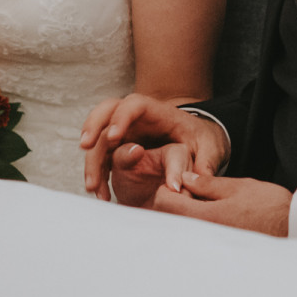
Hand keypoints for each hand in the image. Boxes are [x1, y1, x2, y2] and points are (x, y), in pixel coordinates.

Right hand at [79, 93, 227, 201]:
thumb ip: (206, 163)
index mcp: (158, 111)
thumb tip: (195, 181)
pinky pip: (100, 155)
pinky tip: (98, 192)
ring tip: (93, 186)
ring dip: (91, 159)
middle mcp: (136, 117)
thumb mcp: (210, 148)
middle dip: (93, 126)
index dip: (121, 117)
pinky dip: (96, 172)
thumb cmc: (202, 140)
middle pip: (106, 111)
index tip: (114, 136)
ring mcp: (124, 131)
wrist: (197, 141)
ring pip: (98, 136)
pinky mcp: (118, 147)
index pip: (134, 105)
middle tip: (85, 147)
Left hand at [151, 173, 291, 236]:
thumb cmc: (270, 207)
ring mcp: (211, 245)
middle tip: (191, 190)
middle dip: (175, 201)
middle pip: (169, 217)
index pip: (165, 202)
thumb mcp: (238, 186)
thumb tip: (186, 178)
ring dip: (186, 213)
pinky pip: (198, 236)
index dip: (168, 187)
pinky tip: (215, 215)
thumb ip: (207, 183)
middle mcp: (203, 234)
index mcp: (204, 216)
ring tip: (205, 201)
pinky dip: (198, 224)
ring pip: (183, 227)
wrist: (292, 228)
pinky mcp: (219, 250)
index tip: (180, 181)